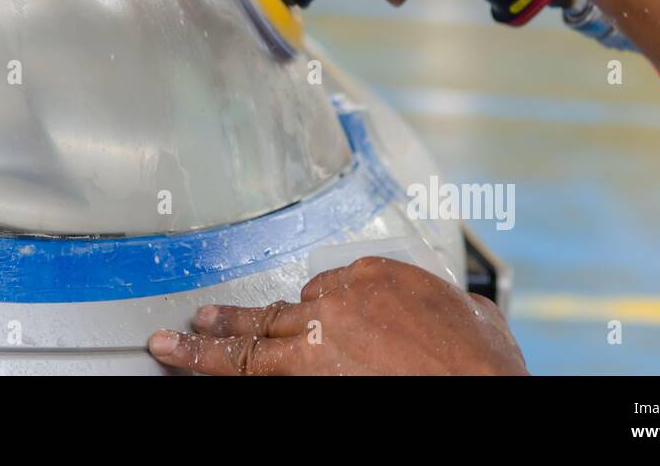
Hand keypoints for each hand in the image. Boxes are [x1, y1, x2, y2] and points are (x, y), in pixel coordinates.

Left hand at [147, 256, 527, 375]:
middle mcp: (341, 298)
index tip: (321, 326)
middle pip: (284, 305)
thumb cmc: (483, 364)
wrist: (478, 384)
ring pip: (254, 331)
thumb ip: (452, 307)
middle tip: (202, 315)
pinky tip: (189, 362)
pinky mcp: (306, 367)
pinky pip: (252, 365)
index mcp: (379, 276)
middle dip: (242, 315)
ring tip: (175, 339)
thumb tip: (463, 313)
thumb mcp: (476, 317)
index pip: (336, 288)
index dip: (326, 311)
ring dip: (212, 336)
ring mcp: (319, 332)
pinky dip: (217, 362)